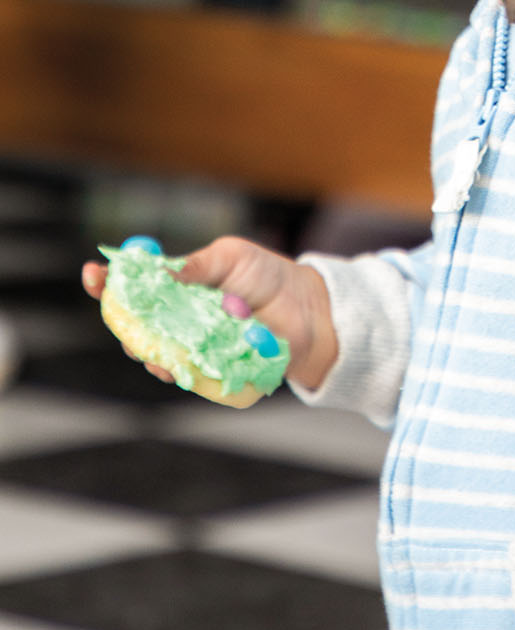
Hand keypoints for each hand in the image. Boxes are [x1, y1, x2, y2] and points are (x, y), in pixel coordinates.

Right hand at [81, 237, 337, 392]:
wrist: (307, 311)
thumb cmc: (267, 277)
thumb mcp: (233, 256)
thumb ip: (200, 264)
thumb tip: (168, 270)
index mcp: (177, 284)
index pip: (133, 283)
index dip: (108, 282)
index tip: (92, 276)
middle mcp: (177, 317)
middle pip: (133, 324)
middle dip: (120, 321)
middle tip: (121, 316)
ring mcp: (190, 345)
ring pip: (152, 353)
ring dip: (146, 348)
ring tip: (150, 343)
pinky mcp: (207, 370)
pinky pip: (182, 374)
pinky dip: (175, 368)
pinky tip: (175, 364)